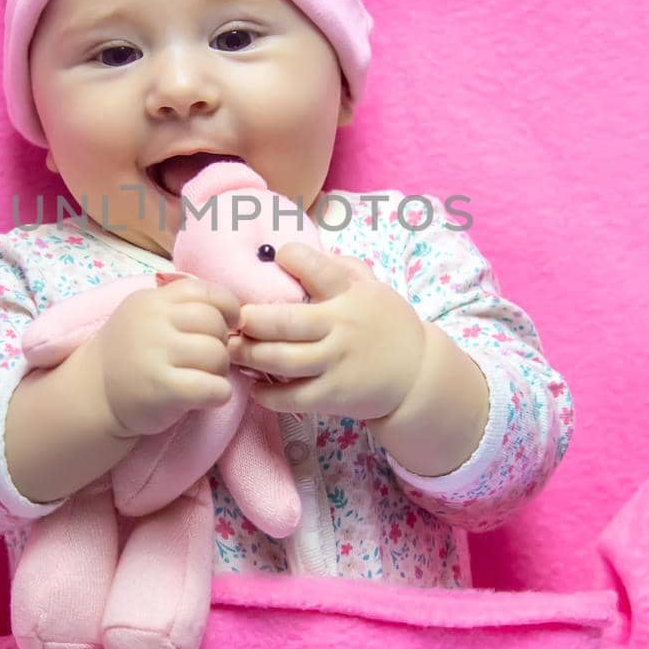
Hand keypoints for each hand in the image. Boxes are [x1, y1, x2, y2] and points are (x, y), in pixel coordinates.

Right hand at [95, 277, 241, 437]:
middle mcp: (152, 323)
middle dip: (222, 343)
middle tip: (210, 359)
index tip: (229, 323)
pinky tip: (207, 396)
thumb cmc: (132, 354)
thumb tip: (236, 312)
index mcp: (151, 301)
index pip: (202, 290)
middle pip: (214, 324)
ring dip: (220, 370)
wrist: (94, 394)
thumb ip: (182, 308)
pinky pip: (213, 387)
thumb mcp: (147, 317)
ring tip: (205, 377)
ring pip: (217, 355)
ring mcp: (155, 355)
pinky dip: (219, 394)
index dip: (226, 306)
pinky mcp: (162, 390)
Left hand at [227, 243, 427, 420]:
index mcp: (349, 294)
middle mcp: (341, 327)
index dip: (291, 257)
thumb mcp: (373, 287)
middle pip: (283, 322)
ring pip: (281, 360)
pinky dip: (267, 393)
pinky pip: (292, 396)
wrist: (417, 373)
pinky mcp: (334, 395)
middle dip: (250, 319)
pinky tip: (255, 385)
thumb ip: (340, 267)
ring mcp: (336, 363)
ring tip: (231, 349)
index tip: (275, 258)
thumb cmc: (387, 324)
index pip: (316, 268)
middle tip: (230, 318)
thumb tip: (298, 251)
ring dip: (249, 355)